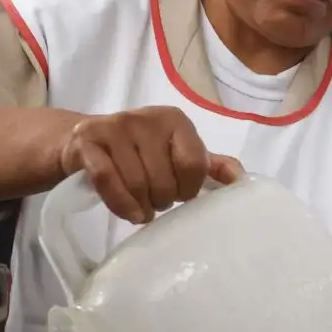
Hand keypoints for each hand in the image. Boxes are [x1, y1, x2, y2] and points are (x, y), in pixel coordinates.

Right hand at [59, 106, 243, 223]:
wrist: (86, 141)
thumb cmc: (141, 153)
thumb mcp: (177, 153)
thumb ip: (212, 166)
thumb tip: (245, 182)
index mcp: (176, 120)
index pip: (194, 165)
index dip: (188, 190)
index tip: (180, 195)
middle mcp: (146, 118)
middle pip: (163, 179)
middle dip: (162, 200)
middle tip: (156, 202)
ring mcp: (115, 126)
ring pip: (137, 183)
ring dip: (142, 207)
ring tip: (142, 209)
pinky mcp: (87, 139)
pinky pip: (108, 180)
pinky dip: (121, 205)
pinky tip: (130, 214)